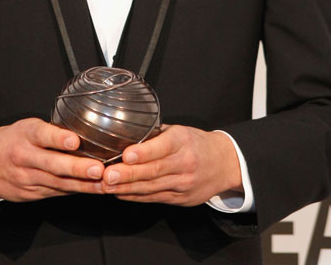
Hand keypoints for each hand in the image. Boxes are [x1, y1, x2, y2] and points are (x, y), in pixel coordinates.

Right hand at [0, 118, 104, 201]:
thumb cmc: (10, 140)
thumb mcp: (26, 127)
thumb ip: (51, 131)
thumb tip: (83, 133)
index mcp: (25, 135)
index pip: (42, 134)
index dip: (59, 138)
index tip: (75, 140)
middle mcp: (24, 157)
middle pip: (52, 164)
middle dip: (77, 168)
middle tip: (98, 169)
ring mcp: (25, 178)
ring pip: (57, 183)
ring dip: (82, 185)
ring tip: (103, 184)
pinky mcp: (28, 194)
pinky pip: (54, 192)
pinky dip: (73, 191)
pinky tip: (91, 189)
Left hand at [101, 125, 242, 205]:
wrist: (224, 164)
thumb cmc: (196, 143)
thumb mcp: (179, 131)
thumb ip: (155, 134)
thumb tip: (126, 133)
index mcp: (182, 141)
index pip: (162, 147)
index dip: (143, 152)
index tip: (126, 155)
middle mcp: (184, 163)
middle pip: (153, 171)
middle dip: (128, 174)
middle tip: (108, 175)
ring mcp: (183, 184)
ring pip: (151, 187)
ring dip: (126, 188)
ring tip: (106, 186)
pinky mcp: (180, 199)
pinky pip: (154, 198)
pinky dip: (134, 196)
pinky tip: (119, 193)